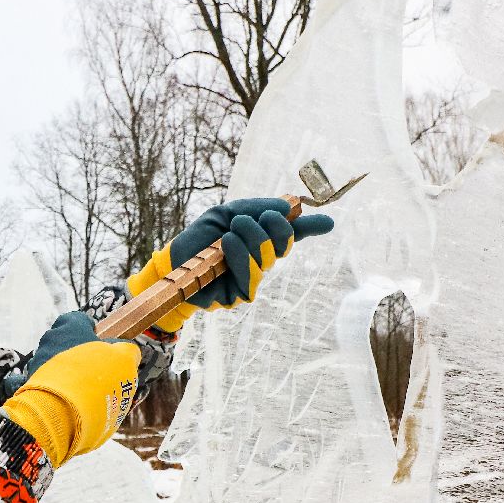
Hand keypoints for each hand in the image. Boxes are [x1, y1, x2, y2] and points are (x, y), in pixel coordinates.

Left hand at [1, 312, 140, 468]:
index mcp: (69, 327)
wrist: (66, 410)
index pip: (76, 319)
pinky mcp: (29, 384)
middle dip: (75, 352)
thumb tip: (127, 351)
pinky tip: (60, 399)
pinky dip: (48, 387)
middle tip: (92, 370)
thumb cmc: (97, 378)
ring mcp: (36, 362)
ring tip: (79, 390)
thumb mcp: (124, 361)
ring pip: (51, 362)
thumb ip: (127, 351)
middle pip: (63, 341)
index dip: (88, 329)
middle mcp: (49, 340)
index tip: (98, 342)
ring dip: (62, 372)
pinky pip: (37, 381)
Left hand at [126, 198, 334, 331]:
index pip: (292, 233)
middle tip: (245, 219)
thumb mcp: (228, 212)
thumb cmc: (202, 237)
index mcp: (262, 239)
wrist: (175, 259)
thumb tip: (288, 208)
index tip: (328, 222)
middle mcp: (262, 259)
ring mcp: (254, 277)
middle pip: (284, 242)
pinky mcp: (242, 294)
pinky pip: (252, 274)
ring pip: (268, 256)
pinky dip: (240, 254)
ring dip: (250, 237)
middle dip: (271, 225)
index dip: (311, 227)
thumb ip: (257, 208)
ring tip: (230, 231)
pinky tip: (227, 245)